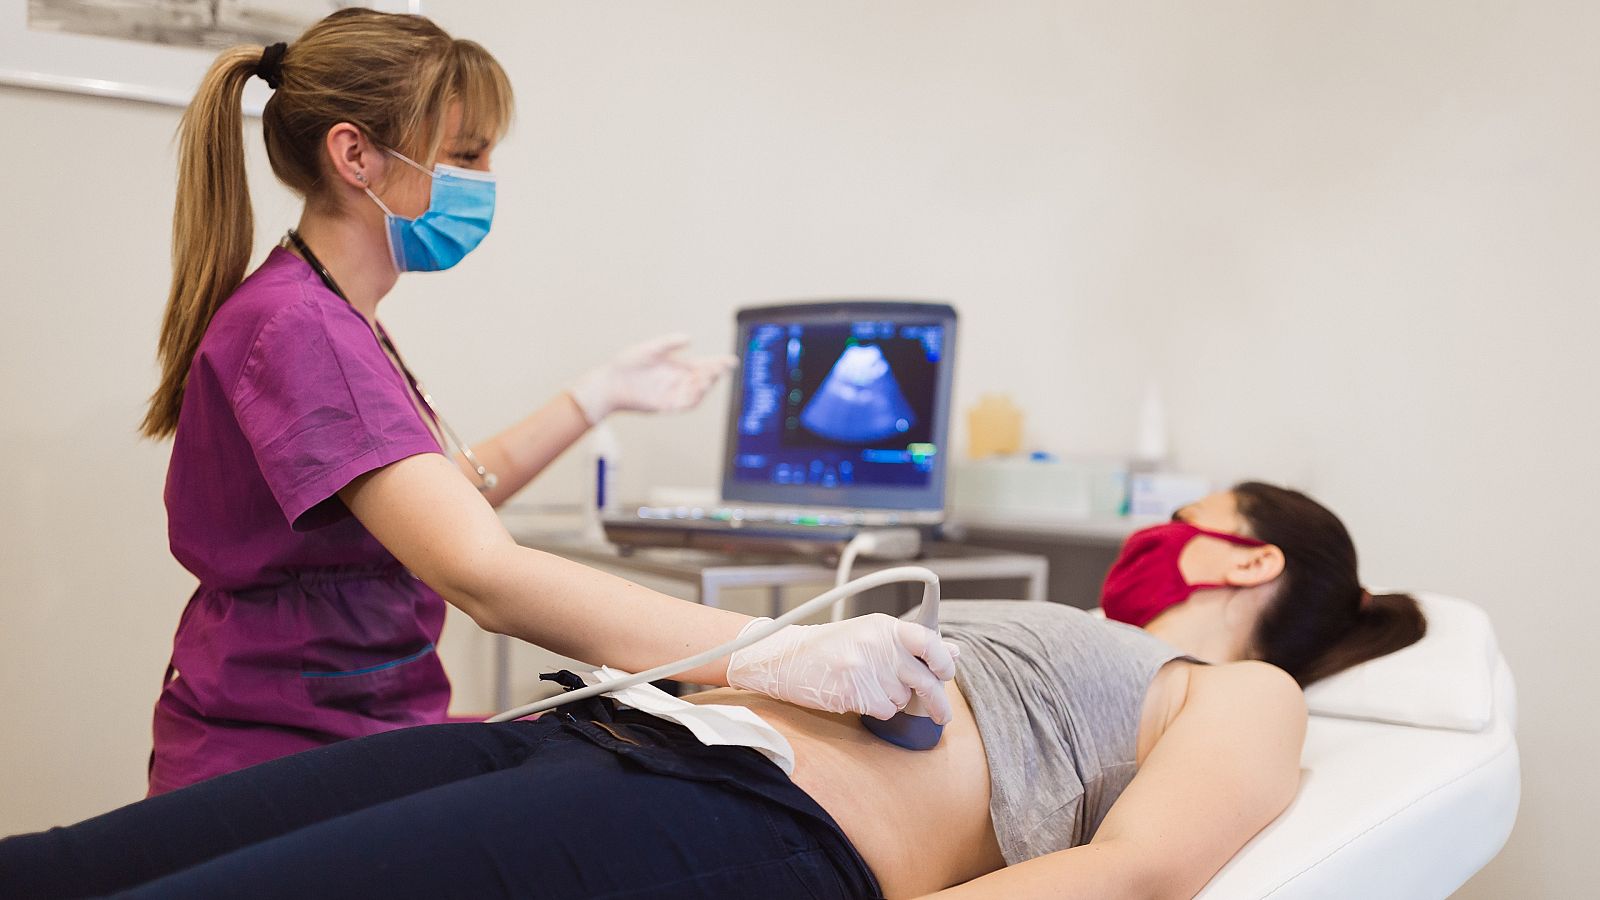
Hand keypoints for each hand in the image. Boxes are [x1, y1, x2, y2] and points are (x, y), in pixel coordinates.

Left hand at [568, 333, 736, 425]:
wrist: (610, 383)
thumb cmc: (627, 364)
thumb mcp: (649, 349)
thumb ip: (668, 343)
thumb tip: (689, 338)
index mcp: (679, 366)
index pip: (705, 365)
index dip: (720, 364)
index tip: (731, 361)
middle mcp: (679, 381)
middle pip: (705, 379)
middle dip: (714, 374)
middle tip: (718, 367)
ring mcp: (673, 394)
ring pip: (697, 393)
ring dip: (705, 387)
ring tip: (707, 377)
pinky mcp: (665, 406)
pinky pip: (683, 405)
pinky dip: (692, 399)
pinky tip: (695, 391)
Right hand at [726, 614, 959, 722]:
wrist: (787, 658)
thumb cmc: (830, 647)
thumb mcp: (871, 635)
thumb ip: (911, 644)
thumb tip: (952, 652)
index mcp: (884, 626)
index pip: (928, 641)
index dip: (944, 661)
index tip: (947, 673)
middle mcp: (878, 645)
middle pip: (924, 680)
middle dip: (937, 702)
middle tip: (943, 715)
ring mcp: (865, 669)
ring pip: (903, 699)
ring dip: (893, 700)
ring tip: (869, 686)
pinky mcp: (853, 692)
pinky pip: (883, 710)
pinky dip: (876, 708)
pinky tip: (858, 695)